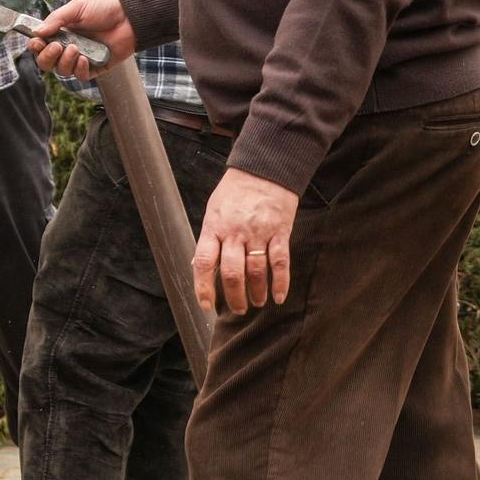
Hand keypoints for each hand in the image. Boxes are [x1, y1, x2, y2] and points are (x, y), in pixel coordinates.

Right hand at [28, 0, 134, 78]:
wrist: (128, 14)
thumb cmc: (103, 7)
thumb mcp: (76, 8)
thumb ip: (56, 20)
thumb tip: (36, 32)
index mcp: (61, 33)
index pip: (41, 46)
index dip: (36, 47)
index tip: (37, 43)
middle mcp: (68, 47)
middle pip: (47, 63)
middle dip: (47, 57)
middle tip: (55, 46)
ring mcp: (82, 58)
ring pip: (63, 71)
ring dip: (64, 61)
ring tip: (74, 48)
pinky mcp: (96, 67)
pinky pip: (81, 76)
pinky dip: (79, 69)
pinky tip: (83, 59)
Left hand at [194, 167, 299, 314]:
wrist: (262, 170)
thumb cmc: (234, 193)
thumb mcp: (212, 211)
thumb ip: (208, 239)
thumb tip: (198, 265)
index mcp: (213, 227)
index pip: (204, 262)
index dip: (203, 287)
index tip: (206, 305)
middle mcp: (234, 232)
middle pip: (232, 272)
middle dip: (235, 297)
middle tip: (238, 309)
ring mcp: (258, 233)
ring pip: (256, 271)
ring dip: (257, 292)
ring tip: (256, 302)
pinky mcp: (280, 232)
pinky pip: (280, 262)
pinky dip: (280, 282)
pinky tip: (278, 296)